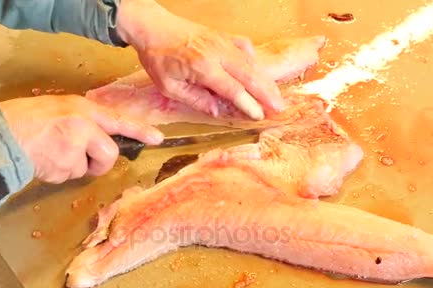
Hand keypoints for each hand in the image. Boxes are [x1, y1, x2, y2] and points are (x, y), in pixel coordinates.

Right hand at [0, 95, 163, 182]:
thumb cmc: (21, 119)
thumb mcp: (56, 110)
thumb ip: (78, 121)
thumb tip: (93, 138)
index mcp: (81, 108)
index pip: (117, 120)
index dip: (139, 130)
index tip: (157, 139)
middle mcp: (83, 125)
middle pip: (109, 154)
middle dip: (99, 164)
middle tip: (81, 161)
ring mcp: (74, 146)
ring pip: (86, 168)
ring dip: (72, 168)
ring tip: (49, 154)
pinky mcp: (63, 166)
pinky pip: (68, 176)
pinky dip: (56, 173)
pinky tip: (40, 160)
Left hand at [115, 0, 284, 119]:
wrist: (152, 27)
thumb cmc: (158, 57)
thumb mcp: (169, 86)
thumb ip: (195, 99)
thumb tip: (216, 111)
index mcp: (203, 68)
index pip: (233, 90)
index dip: (248, 104)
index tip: (258, 115)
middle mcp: (217, 53)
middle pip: (250, 75)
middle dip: (267, 93)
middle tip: (280, 107)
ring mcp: (222, 42)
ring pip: (251, 62)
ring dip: (265, 79)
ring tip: (276, 94)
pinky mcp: (222, 36)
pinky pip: (244, 47)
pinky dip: (254, 59)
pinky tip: (257, 70)